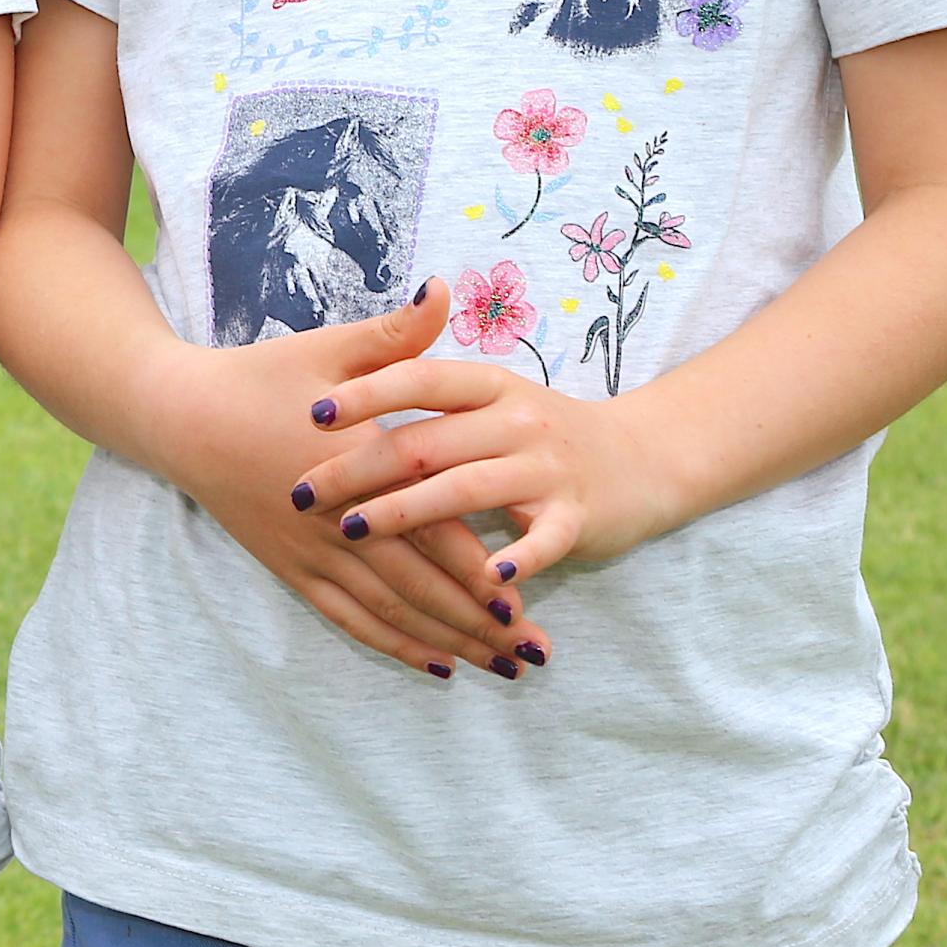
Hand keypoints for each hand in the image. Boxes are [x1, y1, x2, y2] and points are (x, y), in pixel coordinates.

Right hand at [139, 295, 549, 679]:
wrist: (180, 416)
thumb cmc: (259, 377)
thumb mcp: (330, 347)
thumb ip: (397, 332)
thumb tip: (445, 288)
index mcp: (357, 464)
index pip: (430, 526)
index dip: (480, 567)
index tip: (528, 597)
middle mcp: (336, 520)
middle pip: (420, 585)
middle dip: (481, 623)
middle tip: (535, 653)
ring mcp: (310, 551)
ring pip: (390, 611)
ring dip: (449, 641)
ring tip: (502, 668)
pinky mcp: (290, 567)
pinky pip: (348, 618)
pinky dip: (394, 645)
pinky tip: (437, 664)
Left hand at [295, 352, 692, 588]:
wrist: (644, 458)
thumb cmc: (543, 430)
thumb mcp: (493, 392)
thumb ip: (430, 377)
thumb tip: (345, 365)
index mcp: (490, 385)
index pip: (420, 379)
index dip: (366, 393)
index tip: (311, 412)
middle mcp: (516, 421)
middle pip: (427, 442)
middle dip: (358, 468)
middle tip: (302, 492)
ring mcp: (548, 469)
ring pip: (468, 489)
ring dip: (408, 512)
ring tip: (354, 530)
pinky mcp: (577, 517)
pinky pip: (544, 541)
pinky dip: (517, 560)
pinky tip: (485, 581)